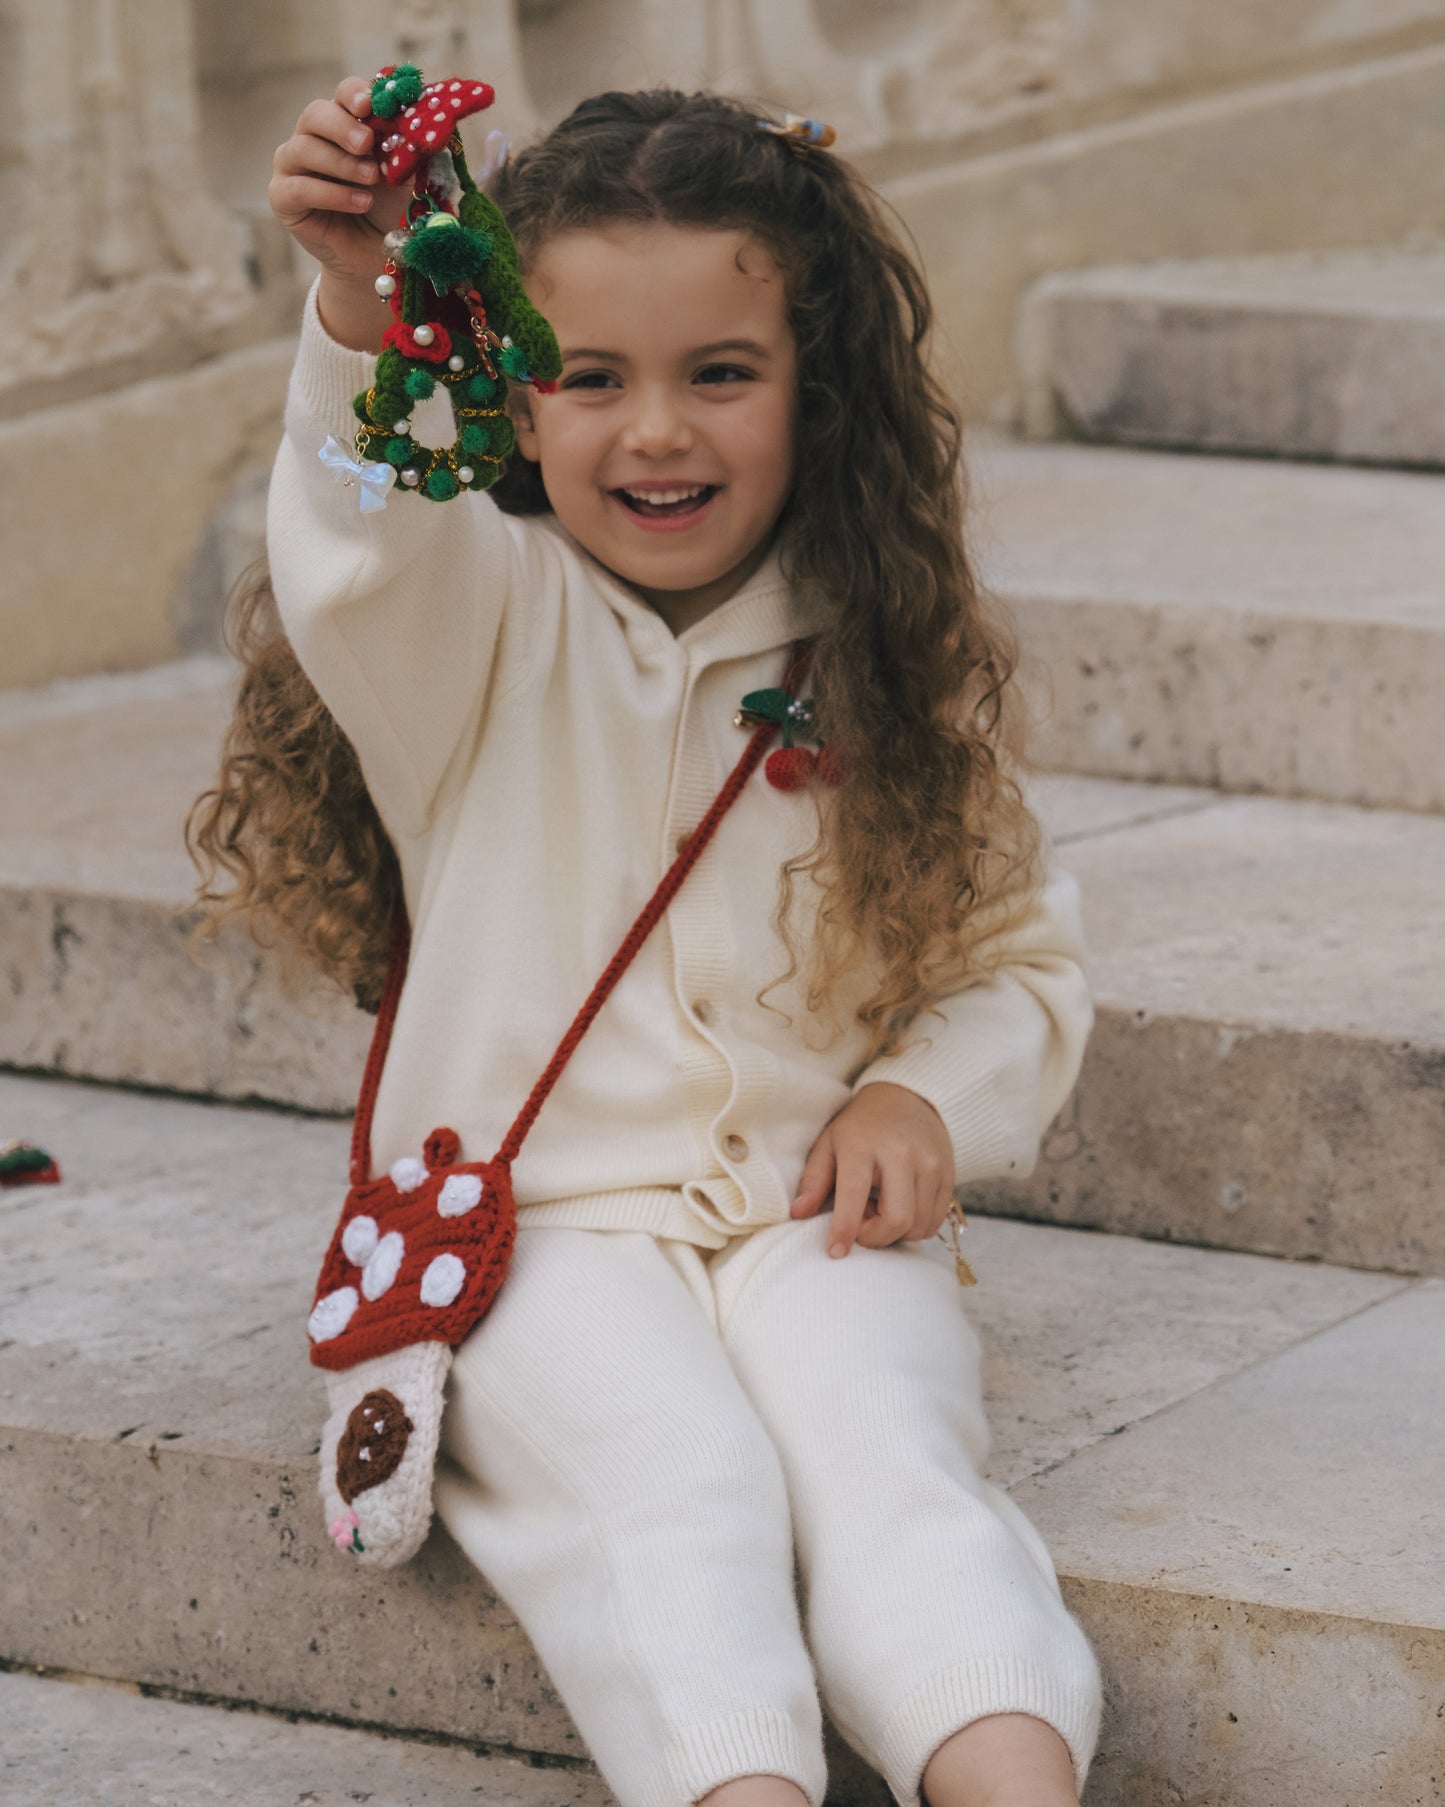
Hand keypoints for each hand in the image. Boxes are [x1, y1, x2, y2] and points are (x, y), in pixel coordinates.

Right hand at [269, 78, 411, 347]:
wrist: (379, 257)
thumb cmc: (392, 210)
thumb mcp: (407, 178)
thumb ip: (412, 150)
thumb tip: (428, 126)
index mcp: (345, 122)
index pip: (344, 94)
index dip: (355, 95)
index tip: (370, 106)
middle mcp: (313, 137)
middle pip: (316, 114)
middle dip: (343, 127)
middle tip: (367, 144)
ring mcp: (293, 165)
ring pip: (304, 148)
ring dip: (342, 164)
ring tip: (372, 181)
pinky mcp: (283, 197)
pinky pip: (299, 188)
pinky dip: (331, 194)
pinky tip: (359, 202)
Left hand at [789, 1082, 955, 1257]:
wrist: (907, 1097)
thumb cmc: (860, 1126)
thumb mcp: (829, 1144)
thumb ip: (814, 1180)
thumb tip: (798, 1213)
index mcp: (863, 1145)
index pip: (854, 1193)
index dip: (845, 1229)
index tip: (836, 1253)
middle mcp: (902, 1154)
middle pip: (897, 1219)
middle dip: (875, 1236)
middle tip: (861, 1222)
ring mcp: (930, 1164)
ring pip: (918, 1226)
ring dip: (895, 1232)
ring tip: (880, 1208)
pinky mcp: (949, 1174)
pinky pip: (934, 1221)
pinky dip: (915, 1227)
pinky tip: (900, 1206)